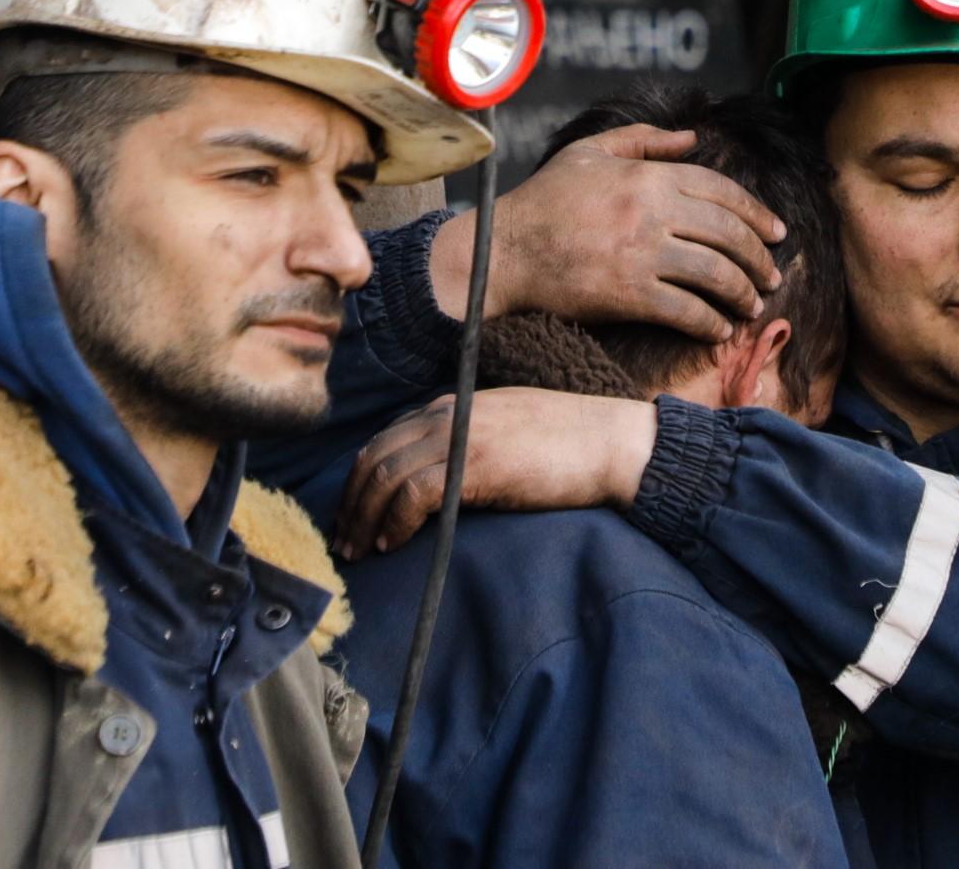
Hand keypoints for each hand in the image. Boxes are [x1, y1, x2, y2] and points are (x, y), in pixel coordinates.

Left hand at [334, 387, 657, 558]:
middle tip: (345, 542)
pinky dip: (395, 522)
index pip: (387, 438)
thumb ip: (469, 444)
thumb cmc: (570, 445)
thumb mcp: (507, 433)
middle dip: (351, 502)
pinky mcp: (476, 464)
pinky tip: (393, 543)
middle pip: (376, 456)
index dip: (361, 479)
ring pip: (386, 475)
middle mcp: (449, 415)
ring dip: (365, 519)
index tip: (354, 515)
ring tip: (360, 552)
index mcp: (454, 406)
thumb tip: (440, 481)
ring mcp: (461, 436)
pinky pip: (414, 494)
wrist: (613, 443)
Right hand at [431, 124, 785, 341]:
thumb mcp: (591, 153)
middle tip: (772, 275)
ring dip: (742, 293)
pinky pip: (687, 311)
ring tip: (750, 304)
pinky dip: (710, 323)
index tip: (776, 233)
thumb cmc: (544, 201)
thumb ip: (645, 139)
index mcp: (648, 175)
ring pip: (715, 274)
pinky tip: (719, 329)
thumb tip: (694, 136)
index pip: (722, 191)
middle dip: (759, 258)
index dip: (757, 213)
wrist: (504, 250)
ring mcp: (642, 254)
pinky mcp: (629, 295)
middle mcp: (652, 211)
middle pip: (728, 234)